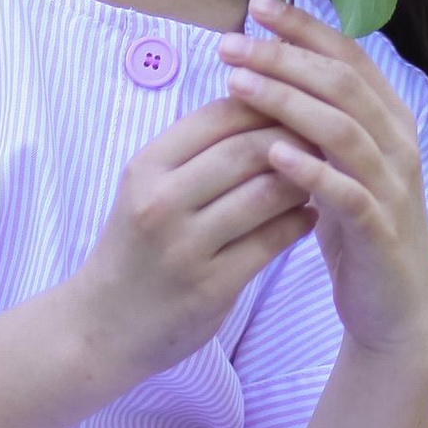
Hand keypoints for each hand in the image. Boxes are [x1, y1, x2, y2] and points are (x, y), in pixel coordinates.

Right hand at [69, 98, 313, 387]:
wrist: (103, 324)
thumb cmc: (137, 245)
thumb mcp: (148, 187)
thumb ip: (197, 152)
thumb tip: (265, 109)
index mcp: (147, 167)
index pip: (219, 115)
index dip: (266, 103)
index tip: (297, 105)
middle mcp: (162, 202)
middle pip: (247, 151)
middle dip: (294, 139)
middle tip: (324, 139)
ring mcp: (185, 247)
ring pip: (265, 195)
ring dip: (305, 182)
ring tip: (322, 177)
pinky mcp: (210, 287)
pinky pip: (271, 243)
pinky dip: (299, 223)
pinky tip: (309, 217)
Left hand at [214, 0, 427, 367]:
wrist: (395, 306)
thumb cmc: (357, 226)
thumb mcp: (340, 162)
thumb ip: (319, 118)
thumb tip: (271, 65)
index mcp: (389, 119)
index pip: (347, 55)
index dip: (303, 27)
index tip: (255, 5)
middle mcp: (398, 143)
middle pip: (341, 83)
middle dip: (284, 57)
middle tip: (230, 43)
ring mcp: (393, 187)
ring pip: (343, 129)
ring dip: (289, 102)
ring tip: (238, 84)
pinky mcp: (381, 230)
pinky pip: (348, 193)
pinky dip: (312, 170)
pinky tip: (274, 154)